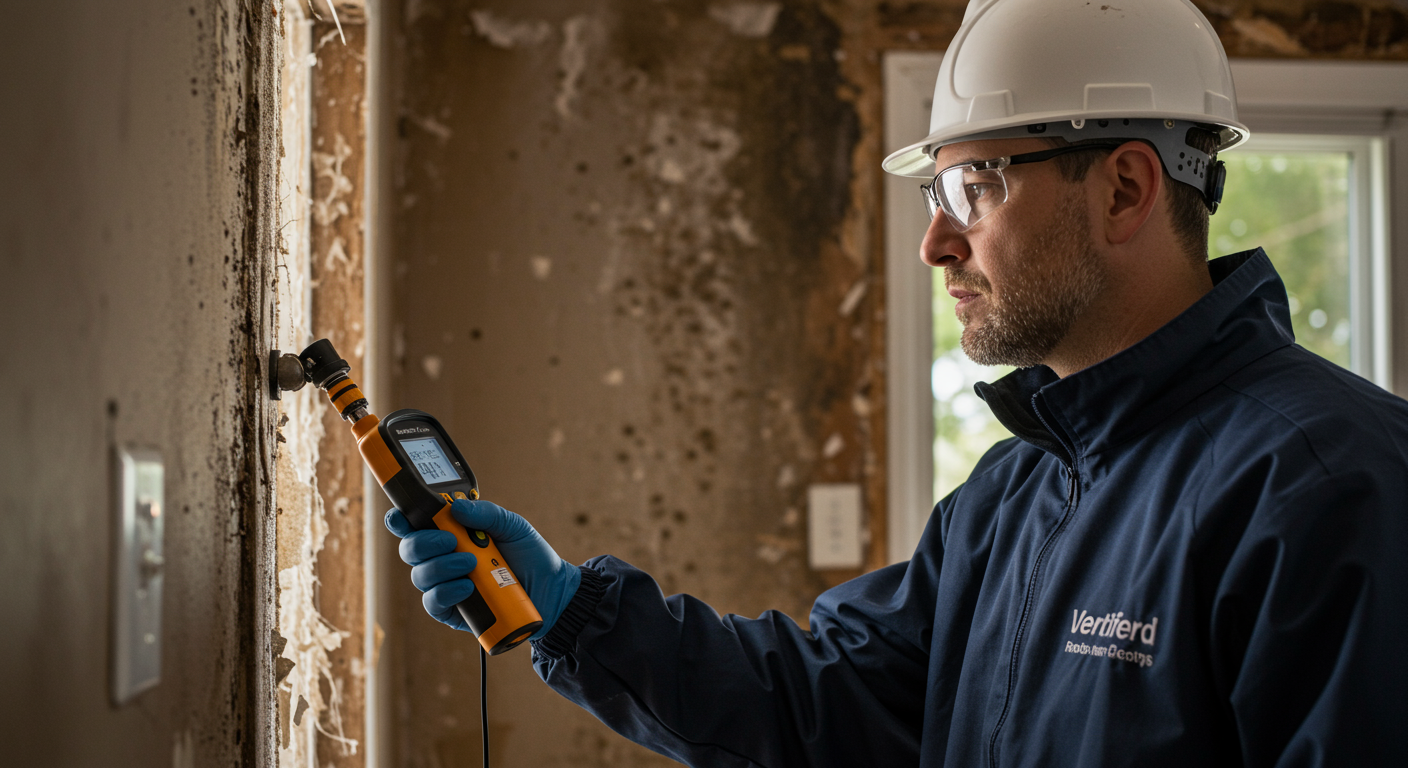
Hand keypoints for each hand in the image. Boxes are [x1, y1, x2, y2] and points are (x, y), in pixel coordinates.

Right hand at [384, 499, 580, 638]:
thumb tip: (455, 507)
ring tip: (471, 564)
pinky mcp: (453, 612)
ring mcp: (446, 585)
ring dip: (441, 567)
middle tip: (451, 540)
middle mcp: (443, 559)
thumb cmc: (530, 556)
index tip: (399, 516)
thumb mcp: (513, 526)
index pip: (416, 525)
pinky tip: (467, 587)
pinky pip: (434, 603)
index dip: (400, 519)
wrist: (552, 591)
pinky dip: (447, 592)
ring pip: (420, 576)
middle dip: (423, 542)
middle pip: (410, 550)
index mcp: (452, 533)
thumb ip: (487, 513)